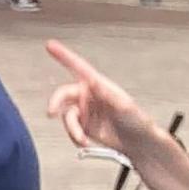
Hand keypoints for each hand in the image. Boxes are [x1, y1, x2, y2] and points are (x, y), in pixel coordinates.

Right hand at [41, 40, 148, 154]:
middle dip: (55, 103)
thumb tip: (93, 82)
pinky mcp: (82, 126)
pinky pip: (70, 129)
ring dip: (72, 129)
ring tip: (82, 139)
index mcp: (98, 85)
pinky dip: (75, 136)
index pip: (78, 67)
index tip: (50, 45)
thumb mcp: (125, 105)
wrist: (138, 144)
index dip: (64, 56)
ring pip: (65, 116)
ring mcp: (84, 111)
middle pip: (63, 94)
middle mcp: (88, 96)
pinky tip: (85, 141)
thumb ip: (107, 94)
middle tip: (50, 112)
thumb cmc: (138, 121)